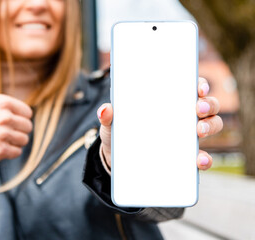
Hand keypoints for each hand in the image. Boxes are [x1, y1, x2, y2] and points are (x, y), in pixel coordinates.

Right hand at [0, 44, 32, 161]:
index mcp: (4, 102)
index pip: (28, 113)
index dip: (18, 116)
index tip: (4, 117)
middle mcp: (4, 117)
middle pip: (28, 127)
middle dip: (17, 129)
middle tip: (0, 129)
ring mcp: (2, 135)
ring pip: (24, 140)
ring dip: (14, 141)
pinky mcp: (0, 151)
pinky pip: (17, 152)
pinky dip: (9, 151)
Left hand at [97, 77, 222, 169]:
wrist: (119, 160)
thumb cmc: (121, 133)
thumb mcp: (112, 124)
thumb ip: (109, 116)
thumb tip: (105, 110)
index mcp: (168, 101)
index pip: (190, 86)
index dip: (198, 83)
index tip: (197, 87)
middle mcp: (183, 115)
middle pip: (207, 104)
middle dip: (207, 104)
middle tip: (197, 109)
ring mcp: (187, 136)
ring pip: (212, 125)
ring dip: (210, 126)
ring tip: (198, 132)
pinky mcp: (187, 156)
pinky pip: (203, 156)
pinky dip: (205, 158)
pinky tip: (199, 160)